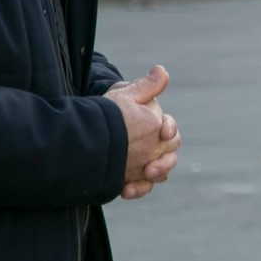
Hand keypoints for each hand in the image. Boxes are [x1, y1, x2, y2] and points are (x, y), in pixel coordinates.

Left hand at [107, 65, 179, 199]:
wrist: (89, 131)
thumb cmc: (110, 111)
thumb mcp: (126, 96)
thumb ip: (146, 87)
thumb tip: (161, 70)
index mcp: (156, 126)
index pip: (171, 130)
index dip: (169, 130)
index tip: (162, 132)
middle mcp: (155, 146)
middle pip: (170, 155)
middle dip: (163, 162)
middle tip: (150, 167)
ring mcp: (145, 163)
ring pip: (160, 173)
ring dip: (154, 177)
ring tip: (142, 177)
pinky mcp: (134, 177)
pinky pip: (142, 187)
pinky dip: (137, 189)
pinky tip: (125, 190)